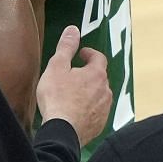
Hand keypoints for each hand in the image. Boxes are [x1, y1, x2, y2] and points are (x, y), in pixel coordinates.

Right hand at [35, 27, 111, 145]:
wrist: (62, 131)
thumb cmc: (57, 98)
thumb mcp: (57, 67)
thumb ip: (66, 47)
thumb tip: (73, 29)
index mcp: (96, 74)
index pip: (98, 58)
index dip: (89, 54)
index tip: (81, 54)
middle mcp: (105, 91)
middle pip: (100, 77)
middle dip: (88, 73)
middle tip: (74, 74)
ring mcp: (104, 109)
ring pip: (99, 95)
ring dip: (90, 92)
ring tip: (74, 94)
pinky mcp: (100, 124)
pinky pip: (96, 112)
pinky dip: (89, 108)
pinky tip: (76, 111)